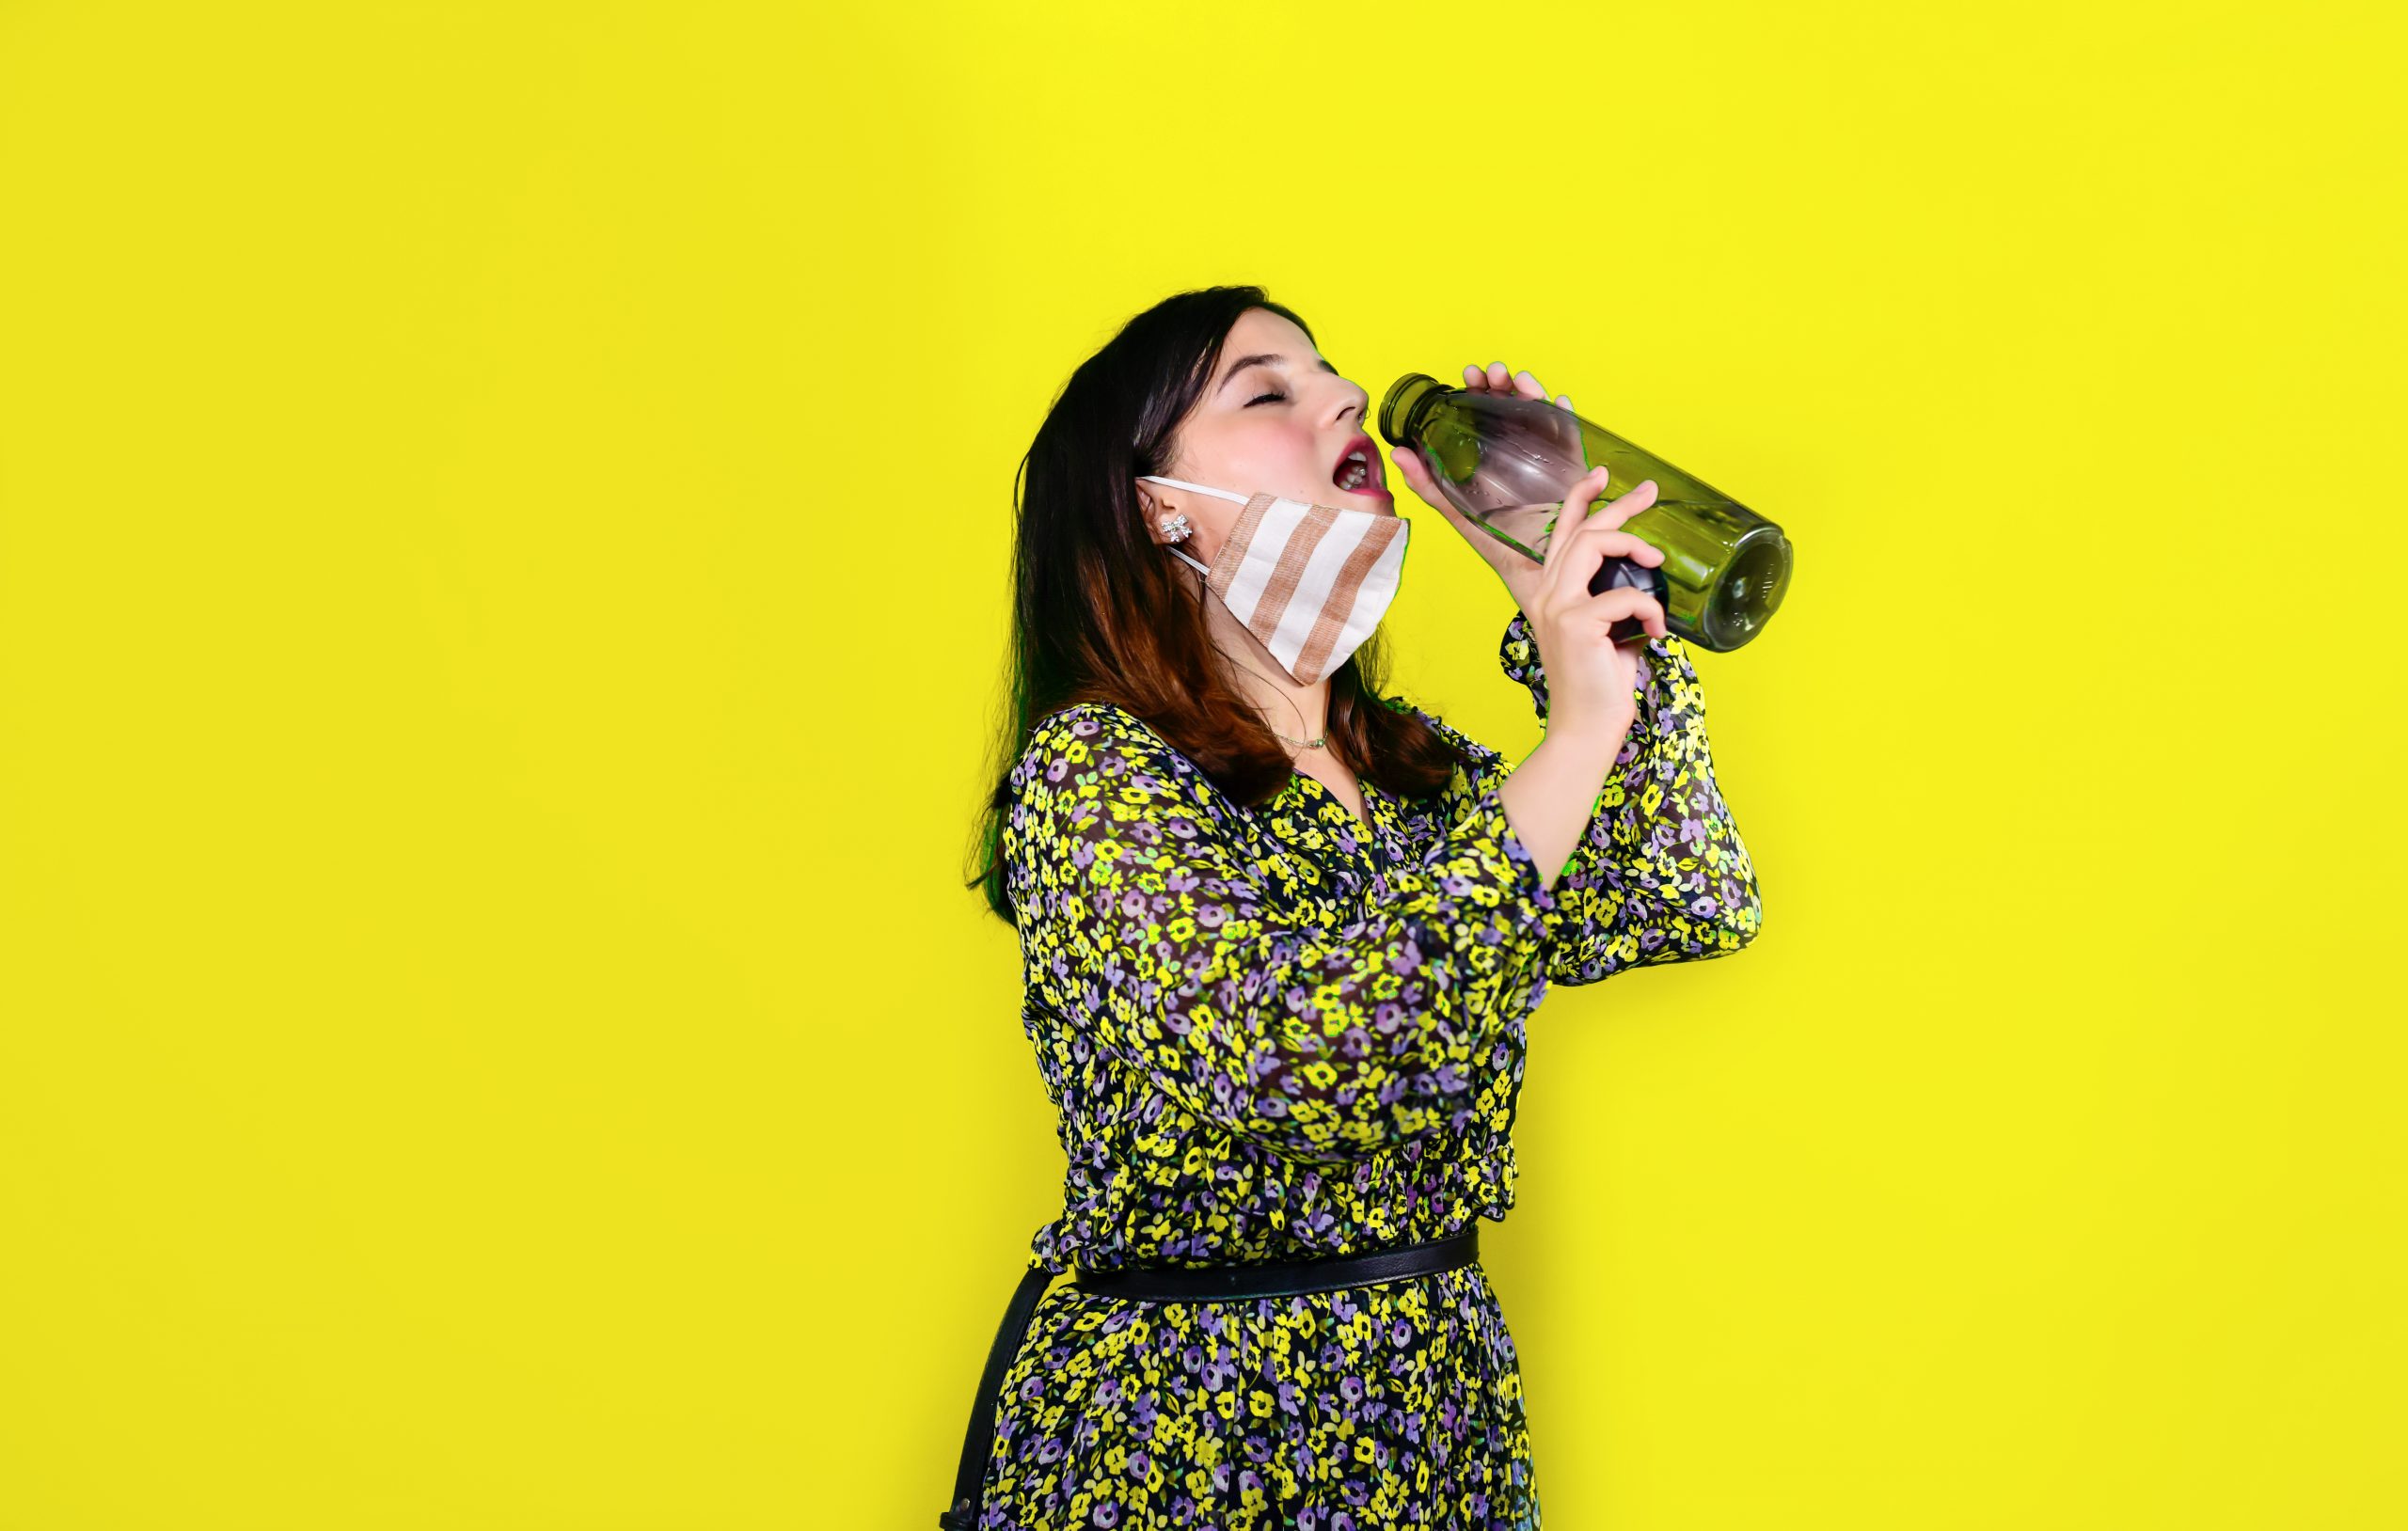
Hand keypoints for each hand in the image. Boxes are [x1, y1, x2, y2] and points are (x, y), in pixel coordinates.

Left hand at [1389, 361, 1594, 613]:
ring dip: (1530, 390)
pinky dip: (1566, 415)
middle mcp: (1518, 451)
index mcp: (1490, 456)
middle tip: (1490, 375)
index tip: (1465, 379)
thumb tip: (1399, 453)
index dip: (1474, 391)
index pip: (1481, 413)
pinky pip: (1571, 437)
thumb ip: (1429, 487)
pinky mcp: (1572, 469)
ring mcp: (1546, 458)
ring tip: (1518, 382)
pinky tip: (1556, 401)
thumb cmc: (1499, 547)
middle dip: (1501, 383)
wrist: (1536, 578)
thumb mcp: (1460, 514)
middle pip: (1510, 406)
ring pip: (1539, 413)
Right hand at [1523, 464, 1668, 750]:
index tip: (1602, 473)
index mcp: (1549, 594)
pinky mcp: (1576, 622)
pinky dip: (1651, 611)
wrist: (1586, 726)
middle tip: (1650, 492)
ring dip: (1633, 545)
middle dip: (1618, 505)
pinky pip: (1626, 596)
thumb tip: (1646, 583)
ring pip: (1594, 543)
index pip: (1559, 533)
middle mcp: (1546, 594)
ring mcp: (1557, 606)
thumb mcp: (1608, 631)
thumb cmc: (1600, 683)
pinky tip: (1655, 632)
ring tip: (1656, 560)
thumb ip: (1614, 601)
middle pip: (1581, 529)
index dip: (1578, 498)